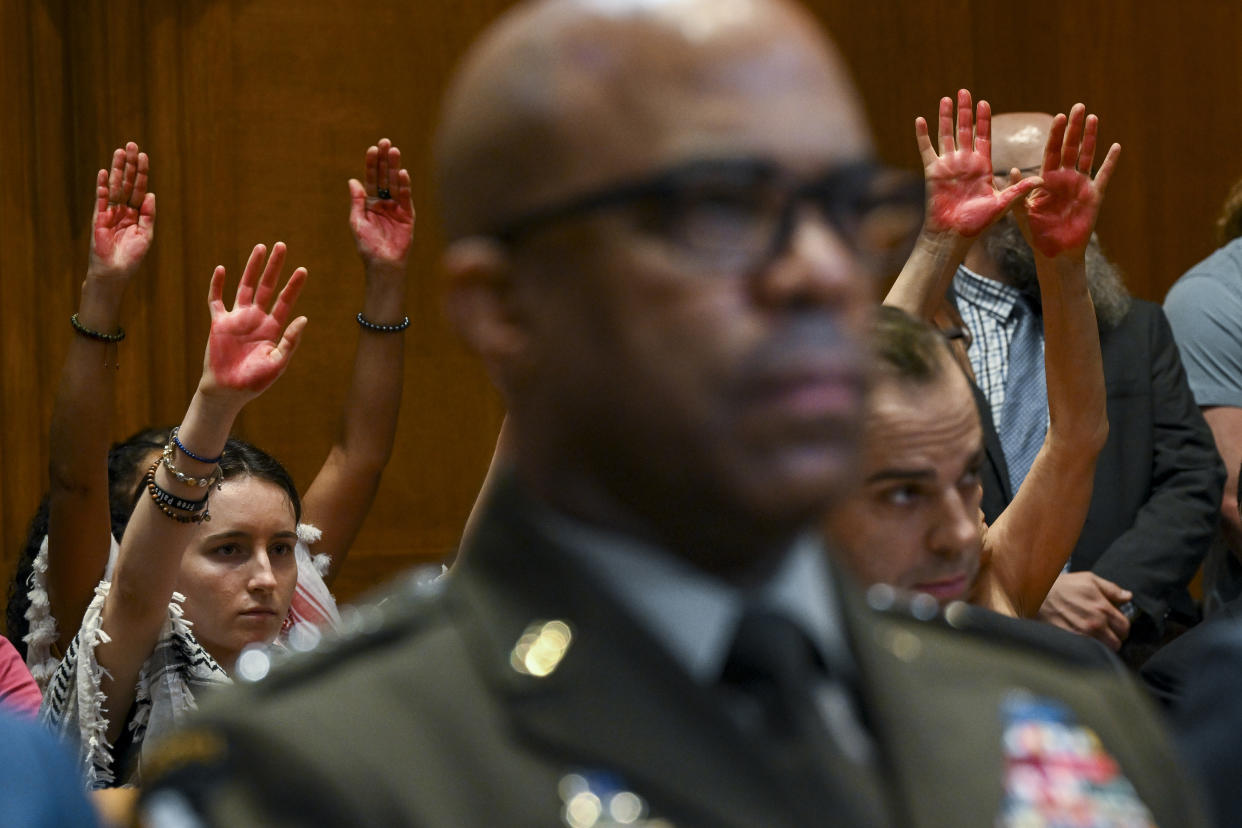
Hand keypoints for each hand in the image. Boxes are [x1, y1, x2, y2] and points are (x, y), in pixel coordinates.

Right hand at [88, 142, 155, 280]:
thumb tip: (151, 194)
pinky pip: (101, 198)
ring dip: (117, 169)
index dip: (142, 172)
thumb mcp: (146, 235)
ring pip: (115, 186)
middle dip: (129, 164)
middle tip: (131, 144)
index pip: (140, 188)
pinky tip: (106, 172)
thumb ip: (148, 215)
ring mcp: (110, 212)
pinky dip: (103, 186)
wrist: (114, 273)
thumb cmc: (131, 258)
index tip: (143, 156)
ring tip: (120, 151)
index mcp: (136, 214)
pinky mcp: (99, 218)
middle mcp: (123, 210)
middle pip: (127, 182)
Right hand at [203, 242, 308, 398]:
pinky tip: (222, 269)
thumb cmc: (255, 382)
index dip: (293, 285)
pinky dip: (218, 284)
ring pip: (245, 286)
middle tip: (281, 245)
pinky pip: (216, 300)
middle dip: (274, 267)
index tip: (302, 269)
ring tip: (260, 248)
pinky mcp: (218, 323)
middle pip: (267, 287)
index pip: (285, 301)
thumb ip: (290, 341)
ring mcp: (237, 319)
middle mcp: (256, 319)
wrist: (228, 392)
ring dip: (252, 268)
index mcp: (273, 328)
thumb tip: (304, 318)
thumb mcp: (278, 362)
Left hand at [348, 138, 414, 269]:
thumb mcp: (357, 221)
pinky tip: (402, 173)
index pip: (371, 179)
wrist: (382, 263)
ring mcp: (397, 208)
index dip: (372, 164)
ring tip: (394, 151)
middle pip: (384, 177)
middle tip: (385, 142)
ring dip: (395, 167)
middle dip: (384, 160)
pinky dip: (404, 185)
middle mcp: (384, 203)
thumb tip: (353, 180)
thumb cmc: (367, 246)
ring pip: (395, 183)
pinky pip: (406, 198)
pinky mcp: (408, 216)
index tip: (372, 149)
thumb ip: (357, 201)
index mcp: (370, 203)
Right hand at [915, 89, 1039, 237]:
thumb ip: (1020, 189)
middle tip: (964, 91)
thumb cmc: (978, 224)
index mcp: (981, 167)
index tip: (984, 103)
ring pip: (946, 135)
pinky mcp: (933, 172)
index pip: (983, 136)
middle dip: (964, 111)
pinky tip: (920, 120)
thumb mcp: (1004, 204)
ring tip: (946, 98)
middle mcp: (964, 163)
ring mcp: (947, 166)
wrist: (954, 236)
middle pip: (964, 130)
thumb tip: (1043, 179)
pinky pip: (926, 150)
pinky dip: (922, 135)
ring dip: (945, 117)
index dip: (983, 120)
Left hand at [1016, 103, 1119, 258]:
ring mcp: (1080, 185)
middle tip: (1078, 106)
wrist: (1054, 253)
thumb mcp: (1022, 212)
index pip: (1051, 151)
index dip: (1056, 134)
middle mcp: (1064, 178)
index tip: (1059, 116)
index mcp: (1046, 179)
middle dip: (1074, 127)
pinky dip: (1110, 162)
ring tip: (1093, 117)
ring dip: (1090, 137)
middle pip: (1070, 147)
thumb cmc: (1036, 234)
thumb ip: (1019, 192)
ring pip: (1087, 156)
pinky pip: (1104, 176)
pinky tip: (1116, 146)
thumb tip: (1012, 170)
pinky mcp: (1094, 196)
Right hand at [1037, 571, 1131, 649]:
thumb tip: (1128, 596)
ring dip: (1102, 644)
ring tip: (1095, 635)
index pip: (1125, 627)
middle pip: (1117, 643)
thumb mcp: (1089, 579)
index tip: (1115, 624)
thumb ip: (1111, 589)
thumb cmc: (1063, 585)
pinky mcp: (1071, 640)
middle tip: (1107, 631)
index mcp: (1102, 608)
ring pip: (1103, 649)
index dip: (1122, 626)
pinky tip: (1084, 638)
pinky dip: (1089, 647)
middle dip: (1114, 638)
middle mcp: (1095, 624)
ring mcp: (1082, 634)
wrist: (1037, 594)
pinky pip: (1088, 650)